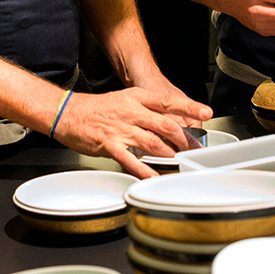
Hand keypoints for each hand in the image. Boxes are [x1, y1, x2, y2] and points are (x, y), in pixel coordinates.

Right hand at [51, 87, 212, 177]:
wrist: (68, 113)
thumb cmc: (97, 109)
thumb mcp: (125, 100)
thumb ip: (147, 111)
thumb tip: (169, 121)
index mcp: (136, 98)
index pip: (168, 101)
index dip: (189, 107)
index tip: (206, 112)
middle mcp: (131, 112)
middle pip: (165, 124)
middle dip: (184, 138)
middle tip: (195, 147)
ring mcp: (121, 129)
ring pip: (152, 142)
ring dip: (170, 153)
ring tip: (180, 161)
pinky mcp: (110, 145)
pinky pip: (131, 160)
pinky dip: (145, 170)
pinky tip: (153, 176)